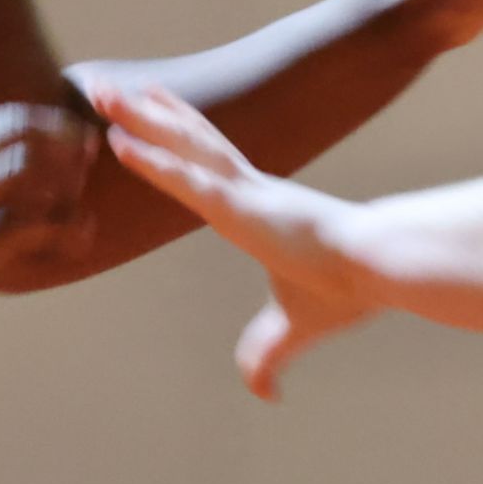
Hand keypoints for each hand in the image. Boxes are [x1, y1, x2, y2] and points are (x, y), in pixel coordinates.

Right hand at [0, 101, 97, 360]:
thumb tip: (9, 168)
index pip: (7, 118)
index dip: (54, 126)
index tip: (81, 143)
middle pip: (22, 137)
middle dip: (68, 148)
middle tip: (89, 169)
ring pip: (26, 175)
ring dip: (68, 191)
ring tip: (83, 216)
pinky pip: (22, 228)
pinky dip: (63, 228)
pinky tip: (78, 239)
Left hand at [91, 82, 375, 399]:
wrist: (382, 268)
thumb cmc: (349, 288)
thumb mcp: (294, 329)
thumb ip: (269, 354)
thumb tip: (264, 394)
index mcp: (259, 208)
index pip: (210, 163)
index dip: (181, 135)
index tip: (154, 109)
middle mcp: (245, 191)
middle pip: (186, 141)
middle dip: (146, 114)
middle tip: (108, 89)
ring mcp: (242, 194)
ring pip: (180, 147)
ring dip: (136, 120)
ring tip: (100, 92)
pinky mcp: (241, 206)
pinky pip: (186, 179)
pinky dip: (150, 161)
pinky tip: (118, 143)